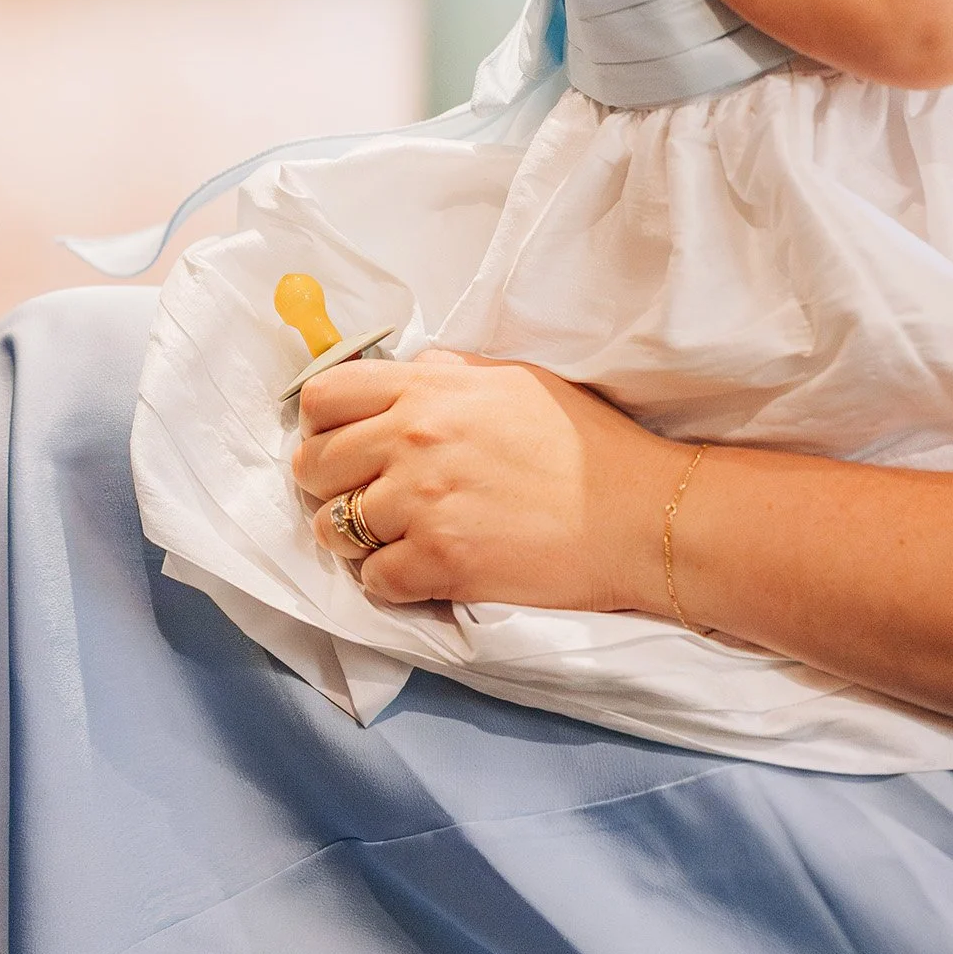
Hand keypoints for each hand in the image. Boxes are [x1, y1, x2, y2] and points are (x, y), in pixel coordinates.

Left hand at [293, 347, 681, 614]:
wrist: (638, 514)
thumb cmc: (587, 445)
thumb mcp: (516, 381)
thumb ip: (449, 373)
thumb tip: (407, 371)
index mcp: (430, 389)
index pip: (323, 398)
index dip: (321, 426)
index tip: (341, 446)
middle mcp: (415, 439)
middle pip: (314, 467)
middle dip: (330, 487)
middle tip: (365, 500)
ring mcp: (423, 503)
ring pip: (333, 529)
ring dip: (357, 539)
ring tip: (398, 538)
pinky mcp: (439, 562)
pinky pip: (373, 581)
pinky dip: (392, 582)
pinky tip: (426, 570)